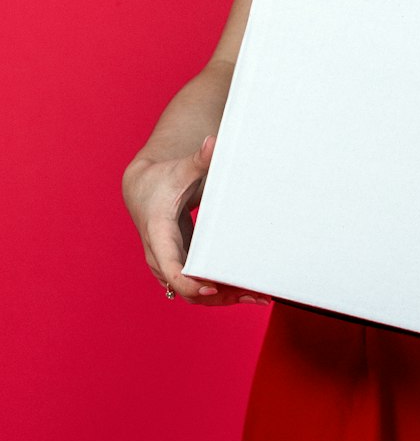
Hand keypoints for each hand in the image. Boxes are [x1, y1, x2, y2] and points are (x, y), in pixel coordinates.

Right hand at [123, 136, 269, 306]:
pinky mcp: (180, 264)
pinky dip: (219, 291)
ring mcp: (168, 264)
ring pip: (192, 293)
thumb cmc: (162, 179)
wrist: (141, 188)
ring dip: (223, 298)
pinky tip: (245, 290)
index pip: (171, 267)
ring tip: (258, 296)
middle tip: (254, 295)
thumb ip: (199, 160)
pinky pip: (197, 286)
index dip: (190, 283)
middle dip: (219, 296)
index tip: (212, 287)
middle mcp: (160, 256)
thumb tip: (213, 142)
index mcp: (159, 234)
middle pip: (187, 288)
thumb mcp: (181, 169)